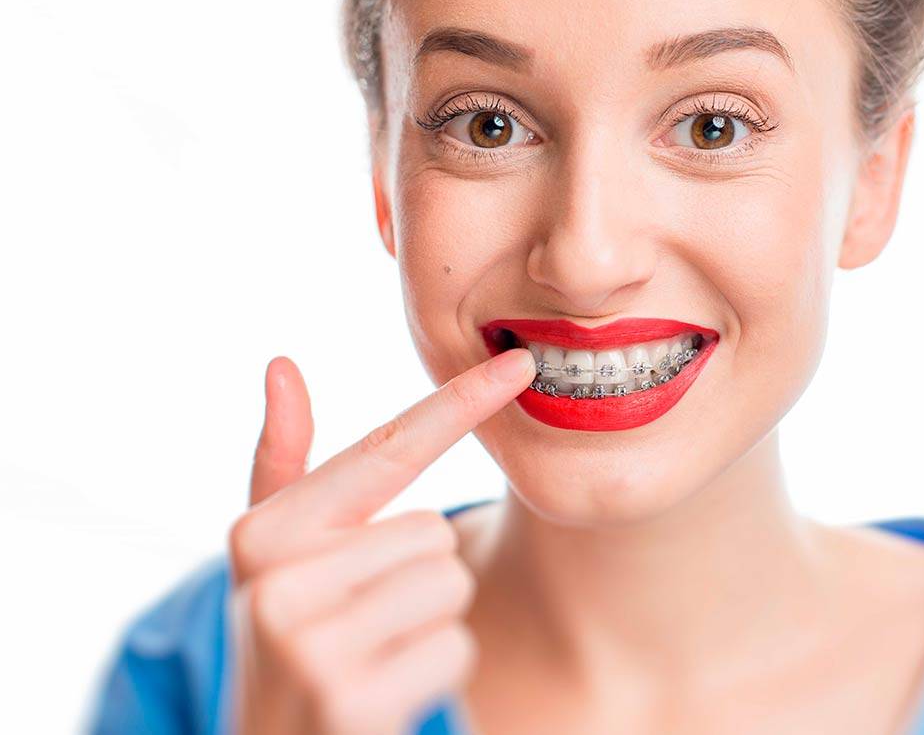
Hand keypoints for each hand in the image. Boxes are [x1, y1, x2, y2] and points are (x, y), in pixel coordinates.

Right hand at [228, 349, 533, 733]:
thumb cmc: (293, 632)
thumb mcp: (272, 555)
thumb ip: (282, 462)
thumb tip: (281, 364)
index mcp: (263, 534)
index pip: (383, 452)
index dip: (458, 403)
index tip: (520, 363)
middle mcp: (277, 586)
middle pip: (433, 532)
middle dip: (418, 575)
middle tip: (366, 619)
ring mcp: (312, 649)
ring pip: (450, 585)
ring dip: (430, 622)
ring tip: (374, 650)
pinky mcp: (353, 703)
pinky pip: (455, 647)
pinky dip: (436, 669)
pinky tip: (385, 693)